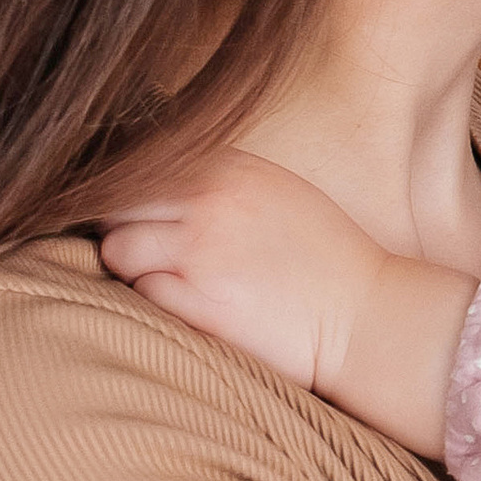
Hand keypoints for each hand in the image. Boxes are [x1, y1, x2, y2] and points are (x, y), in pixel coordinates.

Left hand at [100, 148, 385, 392]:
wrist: (368, 318)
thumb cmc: (326, 260)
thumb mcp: (276, 191)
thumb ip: (218, 178)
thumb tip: (155, 180)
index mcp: (228, 166)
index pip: (136, 162)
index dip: (125, 193)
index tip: (133, 215)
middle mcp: (209, 200)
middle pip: (113, 203)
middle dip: (120, 228)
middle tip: (147, 253)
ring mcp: (202, 252)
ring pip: (116, 250)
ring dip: (132, 269)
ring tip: (171, 283)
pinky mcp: (200, 303)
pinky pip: (142, 295)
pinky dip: (155, 304)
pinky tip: (191, 309)